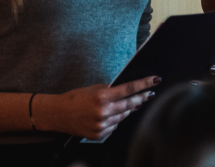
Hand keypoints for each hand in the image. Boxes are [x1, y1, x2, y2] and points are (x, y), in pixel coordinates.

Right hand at [36, 75, 159, 140]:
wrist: (58, 114)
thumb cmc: (77, 98)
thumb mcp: (95, 89)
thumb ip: (112, 90)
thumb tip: (132, 92)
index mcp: (102, 96)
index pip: (129, 89)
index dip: (144, 84)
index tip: (156, 80)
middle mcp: (103, 112)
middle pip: (130, 104)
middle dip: (142, 98)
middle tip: (150, 94)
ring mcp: (101, 125)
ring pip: (123, 116)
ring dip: (127, 109)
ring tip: (127, 104)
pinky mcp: (99, 134)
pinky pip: (115, 126)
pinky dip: (116, 120)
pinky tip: (110, 115)